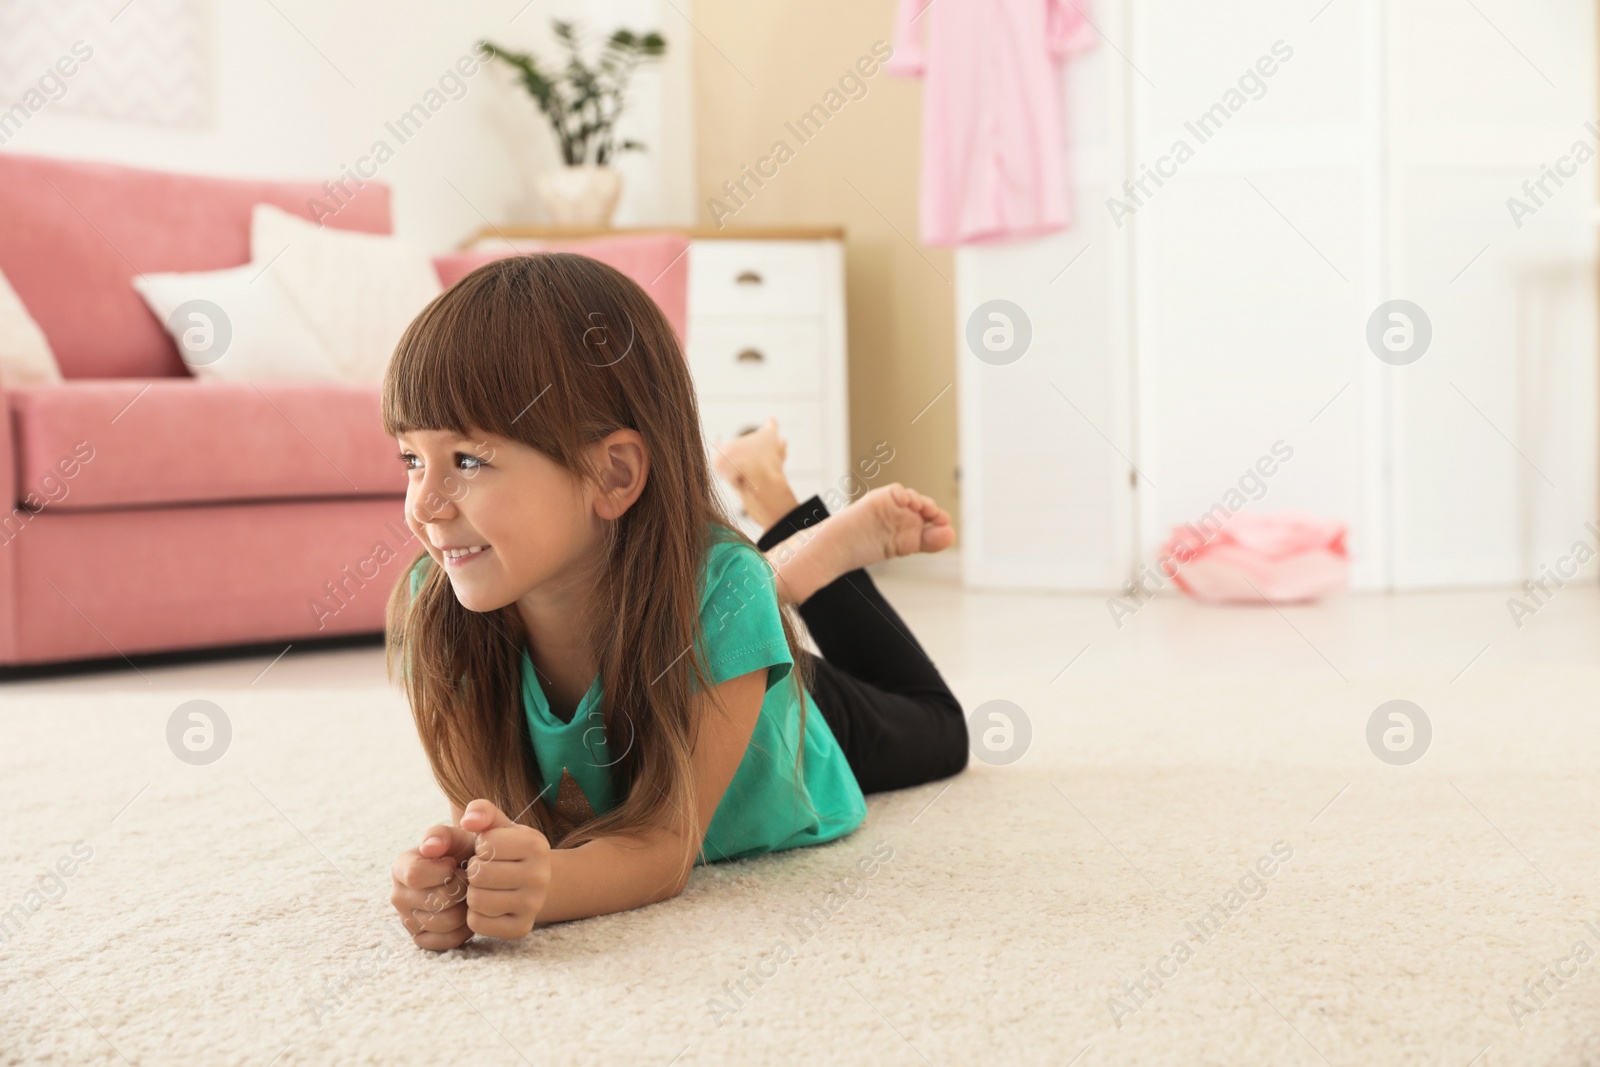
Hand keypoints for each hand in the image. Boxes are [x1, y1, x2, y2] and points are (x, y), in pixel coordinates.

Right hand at [391, 822, 475, 950]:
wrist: (474, 869)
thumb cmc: (464, 849)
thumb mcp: (456, 833)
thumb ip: (442, 833)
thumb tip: (429, 847)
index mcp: (401, 867)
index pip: (416, 875)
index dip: (445, 871)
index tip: (457, 864)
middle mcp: (398, 896)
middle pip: (435, 901)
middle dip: (462, 890)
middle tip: (469, 881)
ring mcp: (407, 920)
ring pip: (445, 924)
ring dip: (466, 909)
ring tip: (470, 895)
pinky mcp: (421, 939)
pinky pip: (447, 942)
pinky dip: (464, 929)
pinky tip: (467, 912)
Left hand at [458, 799, 551, 940]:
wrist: (532, 882)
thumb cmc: (507, 849)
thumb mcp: (499, 825)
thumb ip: (481, 811)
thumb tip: (468, 821)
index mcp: (536, 844)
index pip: (485, 845)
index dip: (480, 847)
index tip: (491, 850)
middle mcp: (541, 876)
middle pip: (479, 874)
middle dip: (473, 871)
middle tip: (484, 871)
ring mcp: (534, 905)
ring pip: (477, 901)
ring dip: (472, 894)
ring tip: (484, 887)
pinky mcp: (521, 929)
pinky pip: (479, 924)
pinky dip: (475, 915)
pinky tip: (487, 906)